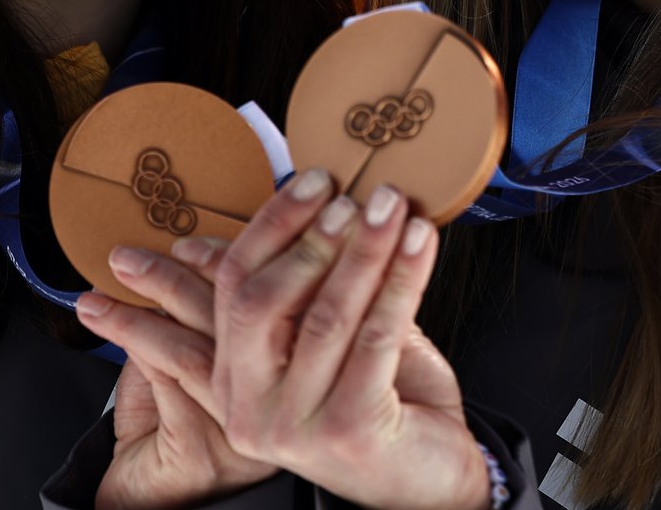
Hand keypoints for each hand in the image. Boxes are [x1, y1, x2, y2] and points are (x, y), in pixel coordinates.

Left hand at [77, 238, 275, 508]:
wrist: (147, 507)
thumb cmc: (163, 433)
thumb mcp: (180, 366)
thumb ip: (187, 321)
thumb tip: (170, 262)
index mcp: (287, 372)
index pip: (274, 300)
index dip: (233, 261)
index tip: (188, 240)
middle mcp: (276, 402)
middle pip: (241, 316)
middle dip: (183, 271)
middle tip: (135, 251)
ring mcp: (243, 429)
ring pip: (202, 342)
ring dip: (152, 295)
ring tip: (114, 274)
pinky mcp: (204, 450)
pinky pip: (170, 375)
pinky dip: (133, 333)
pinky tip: (105, 317)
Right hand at [78, 171, 489, 509]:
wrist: (430, 482)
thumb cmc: (381, 401)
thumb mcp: (329, 342)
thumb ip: (309, 288)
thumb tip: (309, 200)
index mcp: (235, 377)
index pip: (230, 287)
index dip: (270, 226)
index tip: (311, 180)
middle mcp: (250, 405)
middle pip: (260, 300)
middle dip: (310, 236)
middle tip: (352, 195)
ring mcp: (294, 423)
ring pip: (325, 314)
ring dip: (365, 250)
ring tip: (393, 207)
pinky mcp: (347, 431)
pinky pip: (375, 338)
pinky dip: (402, 280)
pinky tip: (421, 243)